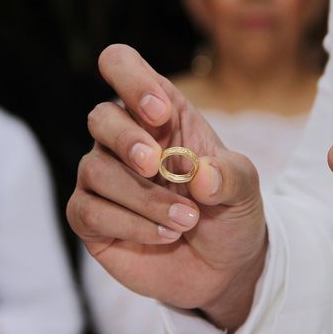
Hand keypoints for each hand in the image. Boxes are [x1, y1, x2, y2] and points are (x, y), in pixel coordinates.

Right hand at [67, 45, 266, 330]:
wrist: (222, 266)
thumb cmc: (228, 212)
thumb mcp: (244, 189)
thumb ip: (230, 176)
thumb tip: (200, 176)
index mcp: (159, 115)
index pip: (121, 66)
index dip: (132, 79)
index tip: (160, 113)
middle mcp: (124, 141)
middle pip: (100, 117)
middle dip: (128, 140)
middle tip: (156, 166)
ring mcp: (103, 179)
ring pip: (96, 171)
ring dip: (144, 199)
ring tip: (185, 220)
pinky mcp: (90, 218)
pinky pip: (88, 211)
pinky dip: (130, 225)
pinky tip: (164, 236)